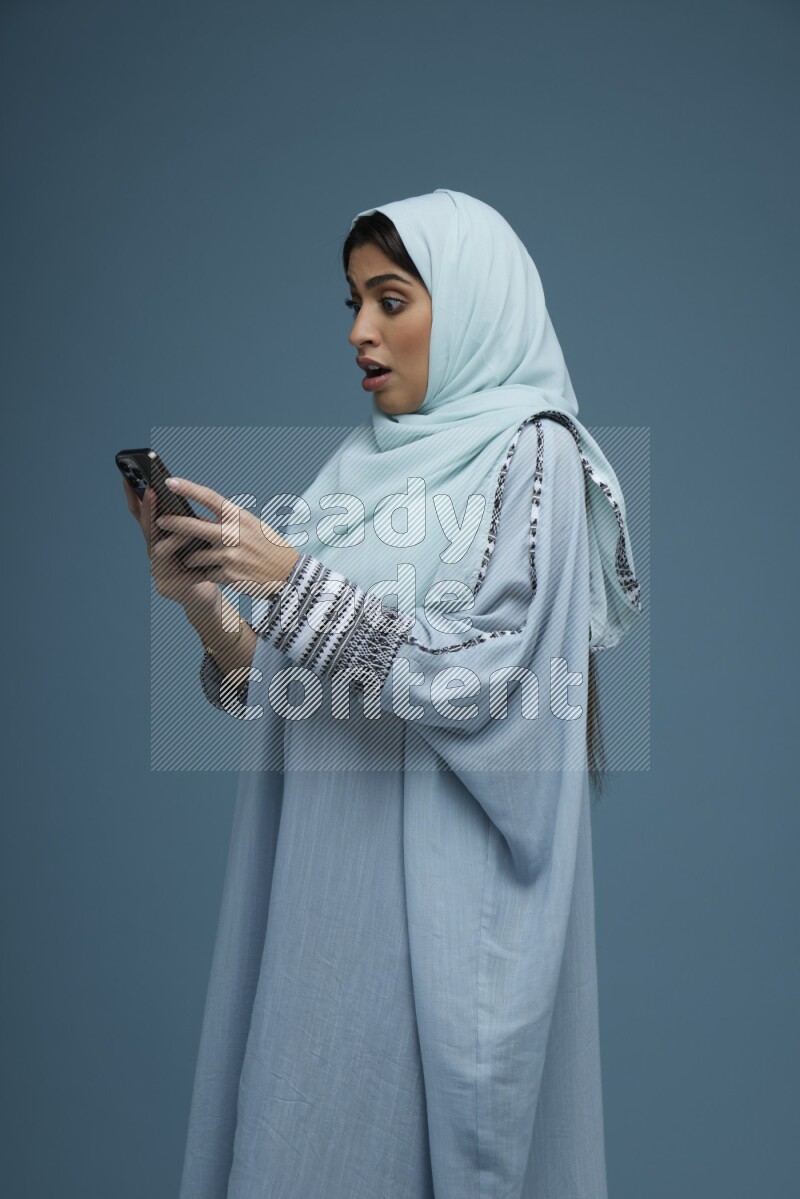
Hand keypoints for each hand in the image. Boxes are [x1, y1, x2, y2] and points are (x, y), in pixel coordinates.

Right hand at [121, 477, 218, 609]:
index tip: (128, 476)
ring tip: (189, 533)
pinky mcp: (166, 587)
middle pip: (146, 528)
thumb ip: (190, 520)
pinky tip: (201, 565)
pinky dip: (190, 568)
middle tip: (150, 491)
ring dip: (174, 538)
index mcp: (159, 535)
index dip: (133, 495)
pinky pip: (177, 575)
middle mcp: (153, 550)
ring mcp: (157, 569)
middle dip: (148, 509)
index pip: (142, 512)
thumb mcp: (197, 535)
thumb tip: (189, 493)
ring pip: (159, 550)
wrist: (206, 590)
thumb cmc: (202, 558)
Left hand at [153, 476, 301, 600]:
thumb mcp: (253, 526)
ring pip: (194, 554)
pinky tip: (213, 573)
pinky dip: (205, 573)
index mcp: (239, 517)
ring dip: (191, 557)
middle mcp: (233, 534)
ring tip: (197, 558)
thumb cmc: (269, 547)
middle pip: (193, 526)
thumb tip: (198, 518)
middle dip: (172, 524)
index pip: (209, 498)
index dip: (188, 489)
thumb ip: (228, 522)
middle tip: (159, 521)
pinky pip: (205, 572)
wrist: (288, 575)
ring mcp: (230, 555)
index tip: (170, 482)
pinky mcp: (228, 575)